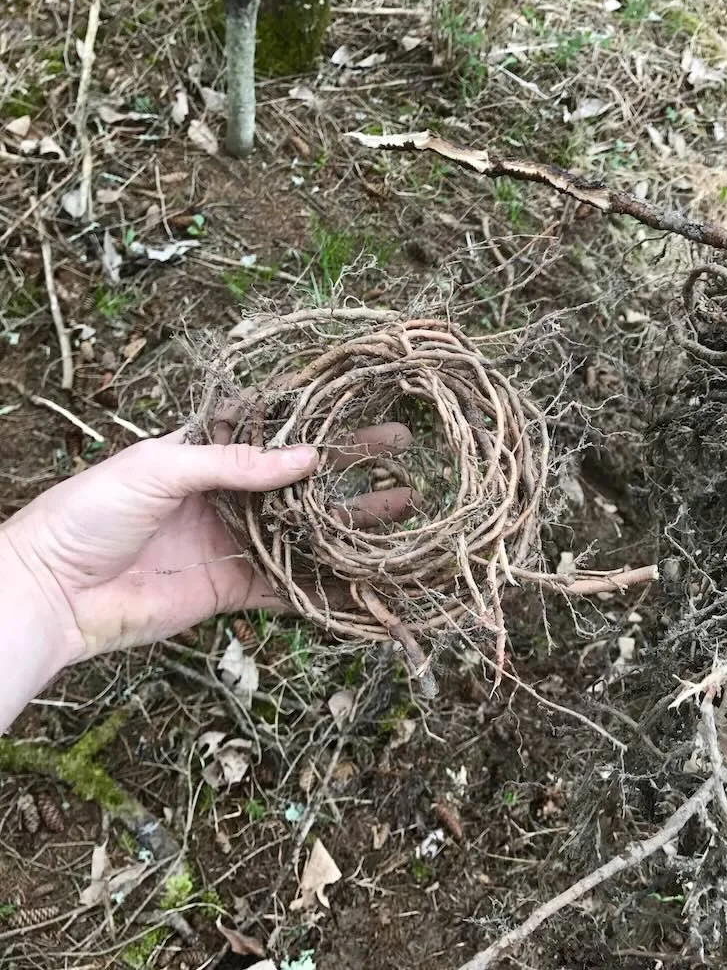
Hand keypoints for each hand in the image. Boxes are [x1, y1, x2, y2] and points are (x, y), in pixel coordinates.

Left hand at [0, 424, 412, 663]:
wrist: (52, 593)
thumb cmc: (90, 514)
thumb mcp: (158, 469)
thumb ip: (233, 463)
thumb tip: (307, 458)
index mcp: (204, 452)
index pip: (272, 428)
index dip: (317, 417)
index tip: (363, 402)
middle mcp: (227, 495)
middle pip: (302, 477)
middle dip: (353, 464)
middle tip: (402, 450)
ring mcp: (234, 542)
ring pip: (308, 529)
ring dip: (354, 520)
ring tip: (404, 506)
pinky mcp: (233, 590)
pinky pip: (290, 585)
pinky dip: (329, 585)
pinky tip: (369, 577)